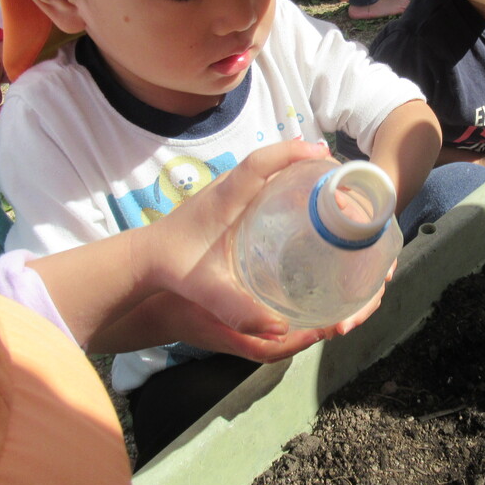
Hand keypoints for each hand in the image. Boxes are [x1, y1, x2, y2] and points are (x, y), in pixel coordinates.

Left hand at [47, 139, 333, 351]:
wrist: (141, 259)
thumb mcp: (207, 290)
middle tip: (342, 175)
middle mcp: (229, 187)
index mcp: (226, 199)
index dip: (292, 153)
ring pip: (269, 167)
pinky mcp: (228, 198)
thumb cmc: (172, 269)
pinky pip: (264, 178)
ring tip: (332, 183)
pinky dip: (288, 180)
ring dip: (299, 168)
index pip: (261, 163)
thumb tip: (279, 330)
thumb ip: (239, 311)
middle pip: (273, 159)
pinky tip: (305, 199)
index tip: (322, 155)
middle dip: (308, 161)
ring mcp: (228, 190)